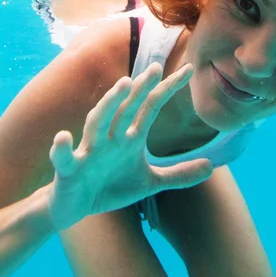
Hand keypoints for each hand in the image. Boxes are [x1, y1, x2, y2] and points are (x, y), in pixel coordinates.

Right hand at [47, 63, 212, 230]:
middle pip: (127, 109)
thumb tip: (213, 167)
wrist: (75, 208)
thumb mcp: (150, 182)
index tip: (189, 70)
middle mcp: (111, 138)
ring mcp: (90, 151)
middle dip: (140, 89)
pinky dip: (62, 148)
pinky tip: (63, 136)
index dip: (168, 88)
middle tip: (155, 68)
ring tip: (123, 85)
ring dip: (108, 104)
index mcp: (130, 137)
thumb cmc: (111, 187)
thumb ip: (178, 174)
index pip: (152, 107)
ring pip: (98, 122)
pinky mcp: (69, 169)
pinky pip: (64, 157)